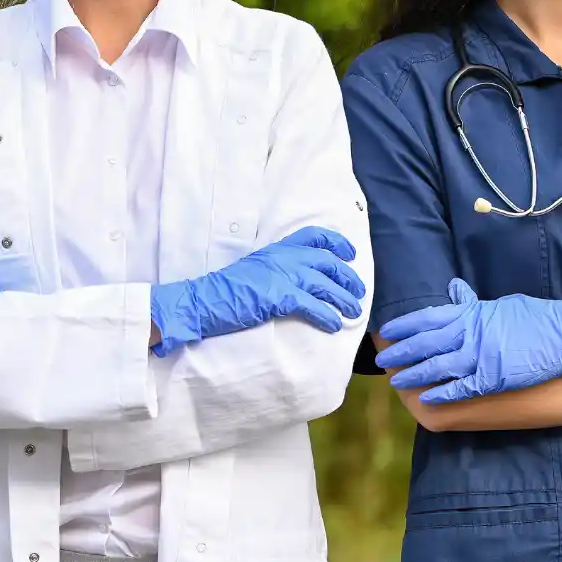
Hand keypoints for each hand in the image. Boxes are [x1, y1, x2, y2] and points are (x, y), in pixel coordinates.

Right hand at [150, 226, 364, 356]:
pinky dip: (327, 315)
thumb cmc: (225, 291)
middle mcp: (283, 258)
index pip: (314, 236)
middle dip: (347, 277)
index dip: (337, 243)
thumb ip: (276, 269)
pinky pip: (312, 305)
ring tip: (353, 312)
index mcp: (277, 249)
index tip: (350, 254)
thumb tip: (297, 281)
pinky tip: (334, 325)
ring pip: (324, 284)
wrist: (202, 301)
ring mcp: (281, 276)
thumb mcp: (254, 269)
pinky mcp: (278, 297)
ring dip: (343, 299)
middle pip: (327, 261)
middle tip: (359, 292)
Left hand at [374, 279, 561, 405]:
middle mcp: (470, 333)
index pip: (427, 317)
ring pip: (435, 367)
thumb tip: (455, 294)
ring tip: (395, 381)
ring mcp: (480, 357)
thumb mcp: (501, 305)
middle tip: (381, 360)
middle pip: (424, 343)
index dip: (404, 326)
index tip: (386, 332)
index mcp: (471, 313)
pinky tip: (425, 397)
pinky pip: (458, 388)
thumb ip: (474, 305)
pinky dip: (440, 393)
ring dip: (413, 375)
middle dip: (400, 353)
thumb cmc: (538, 318)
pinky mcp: (492, 379)